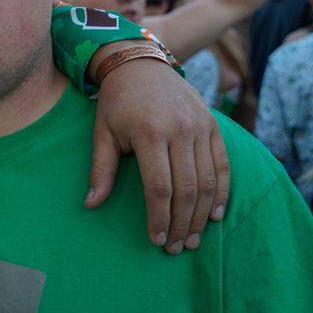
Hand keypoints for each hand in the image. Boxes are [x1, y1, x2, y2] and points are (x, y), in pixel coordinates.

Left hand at [85, 58, 229, 254]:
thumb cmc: (116, 102)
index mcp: (149, 133)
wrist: (140, 64)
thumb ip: (101, 169)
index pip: (159, 187)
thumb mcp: (102, 132)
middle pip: (187, 189)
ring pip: (208, 180)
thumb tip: (91, 204)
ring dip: (202, 215)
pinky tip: (214, 215)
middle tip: (177, 248)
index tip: (156, 239)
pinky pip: (222, 164)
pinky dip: (221, 192)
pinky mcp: (213, 124)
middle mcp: (180, 130)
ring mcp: (200, 126)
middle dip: (182, 224)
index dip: (159, 217)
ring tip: (194, 239)